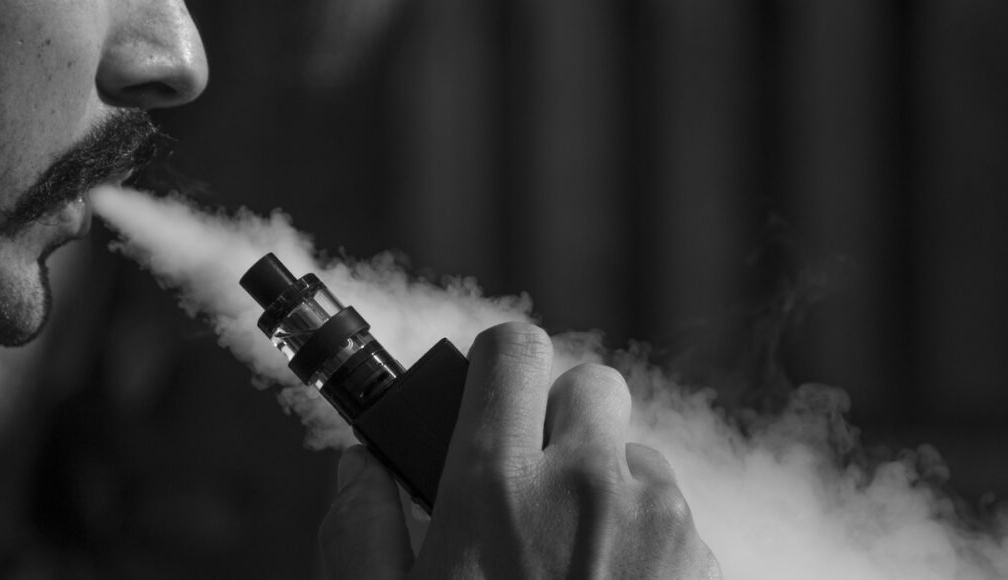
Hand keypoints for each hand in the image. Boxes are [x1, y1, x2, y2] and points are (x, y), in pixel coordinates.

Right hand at [319, 322, 721, 578]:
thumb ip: (359, 526)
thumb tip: (362, 464)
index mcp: (497, 487)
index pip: (511, 349)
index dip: (495, 366)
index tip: (487, 397)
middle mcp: (588, 486)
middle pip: (588, 384)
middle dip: (557, 419)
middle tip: (528, 481)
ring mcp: (660, 523)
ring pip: (634, 454)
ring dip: (604, 483)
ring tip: (568, 560)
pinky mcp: (707, 564)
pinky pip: (673, 513)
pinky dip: (644, 534)